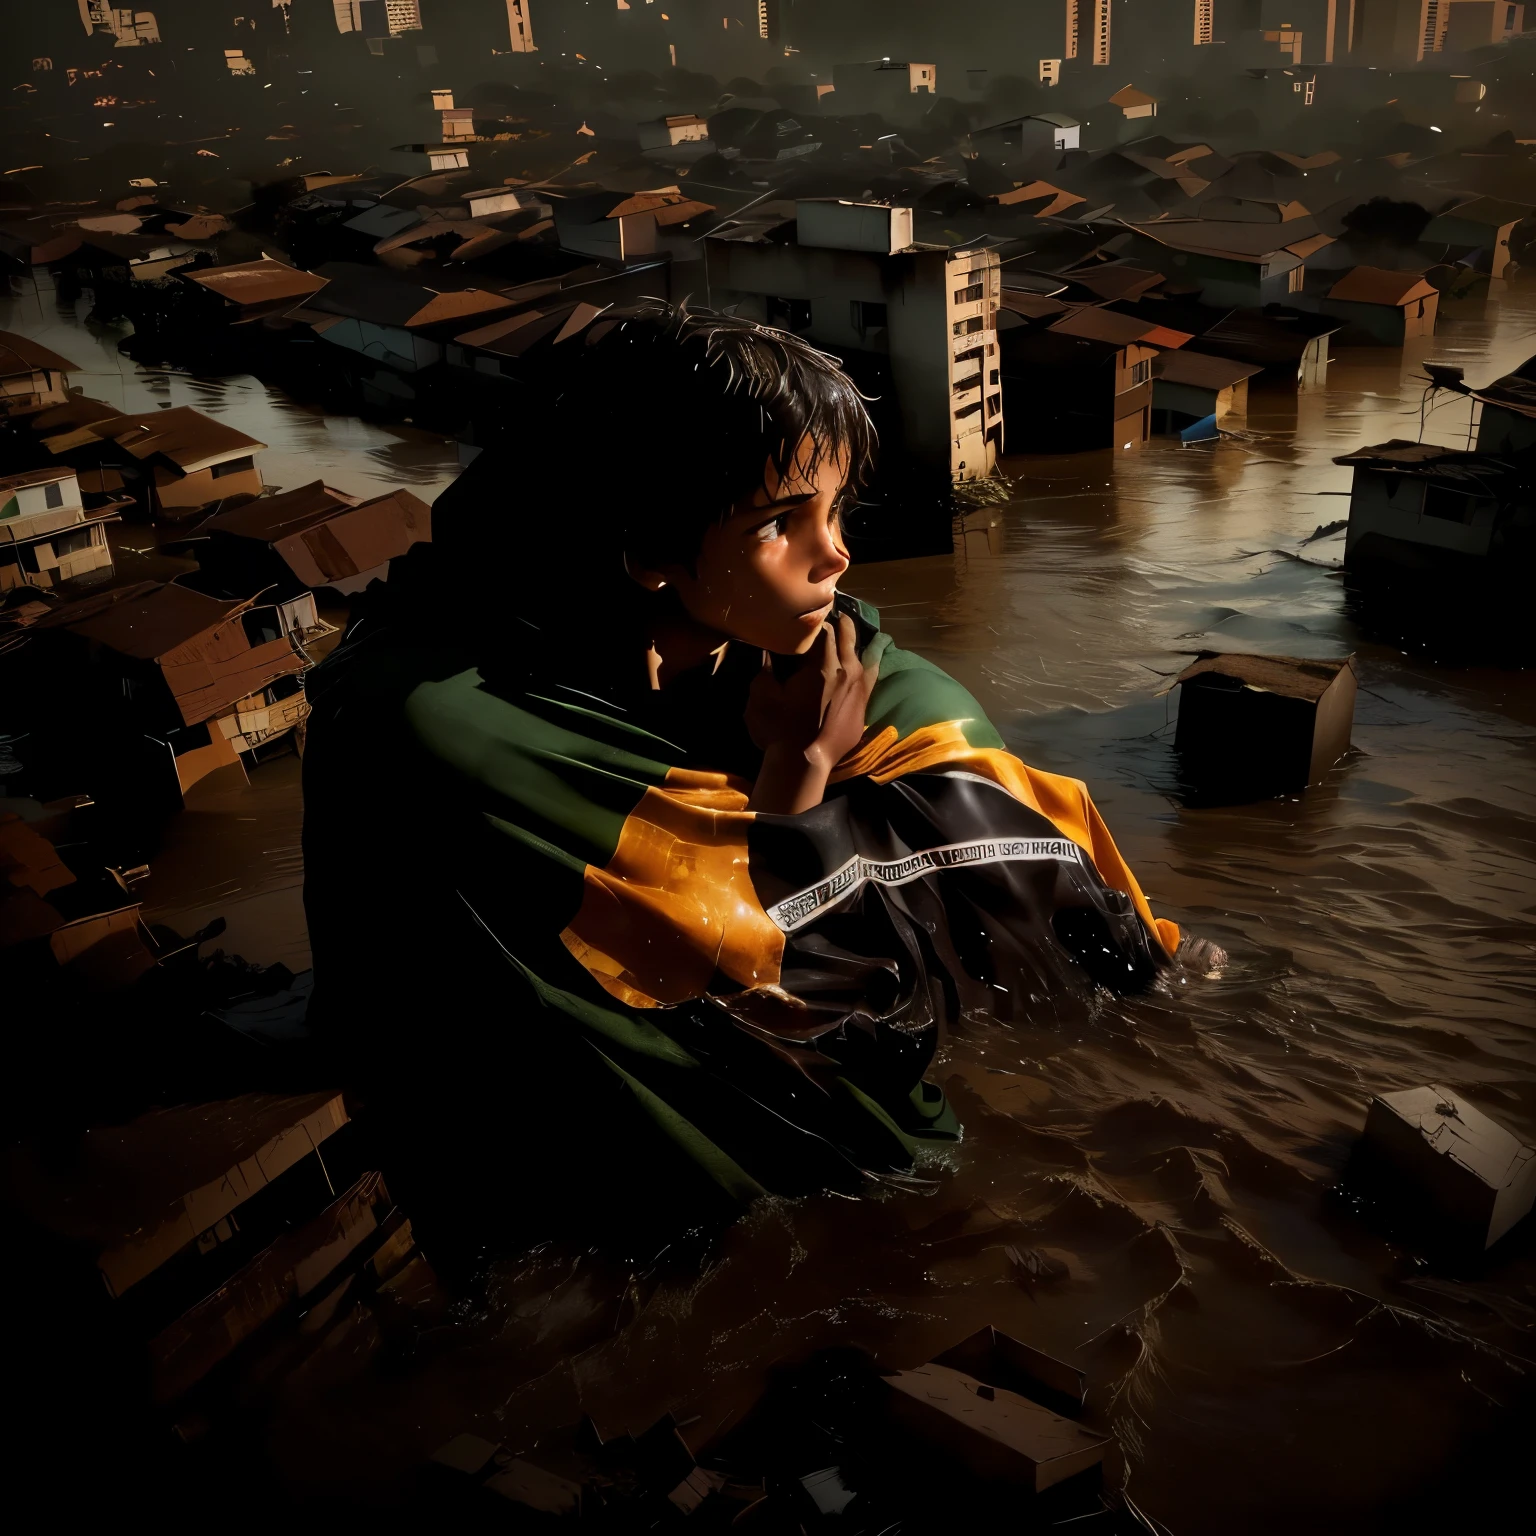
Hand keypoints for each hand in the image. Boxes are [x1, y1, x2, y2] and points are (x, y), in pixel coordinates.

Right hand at [746, 614, 875, 814]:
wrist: (803, 763)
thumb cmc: (778, 728)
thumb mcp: (761, 695)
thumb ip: (765, 669)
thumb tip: (765, 651)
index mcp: (821, 664)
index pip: (823, 631)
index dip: (817, 621)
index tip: (813, 616)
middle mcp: (845, 671)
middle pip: (847, 638)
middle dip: (842, 625)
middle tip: (838, 614)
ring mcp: (858, 691)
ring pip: (863, 656)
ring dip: (857, 642)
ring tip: (853, 630)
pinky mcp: (862, 708)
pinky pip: (871, 679)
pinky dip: (871, 664)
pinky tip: (873, 658)